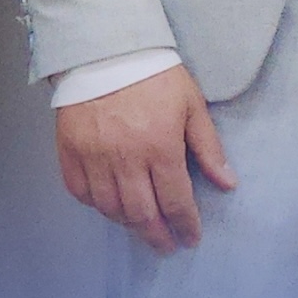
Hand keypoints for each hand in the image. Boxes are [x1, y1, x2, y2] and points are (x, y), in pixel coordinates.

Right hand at [56, 64, 235, 252]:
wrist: (105, 51)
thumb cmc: (156, 76)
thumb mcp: (192, 105)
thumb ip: (208, 147)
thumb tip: (228, 184)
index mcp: (160, 147)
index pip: (176, 200)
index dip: (186, 225)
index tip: (191, 239)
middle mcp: (125, 160)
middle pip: (141, 213)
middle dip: (157, 236)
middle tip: (166, 247)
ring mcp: (94, 158)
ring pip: (110, 208)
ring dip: (128, 224)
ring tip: (141, 228)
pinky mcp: (69, 152)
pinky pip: (80, 192)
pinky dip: (95, 205)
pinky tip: (108, 207)